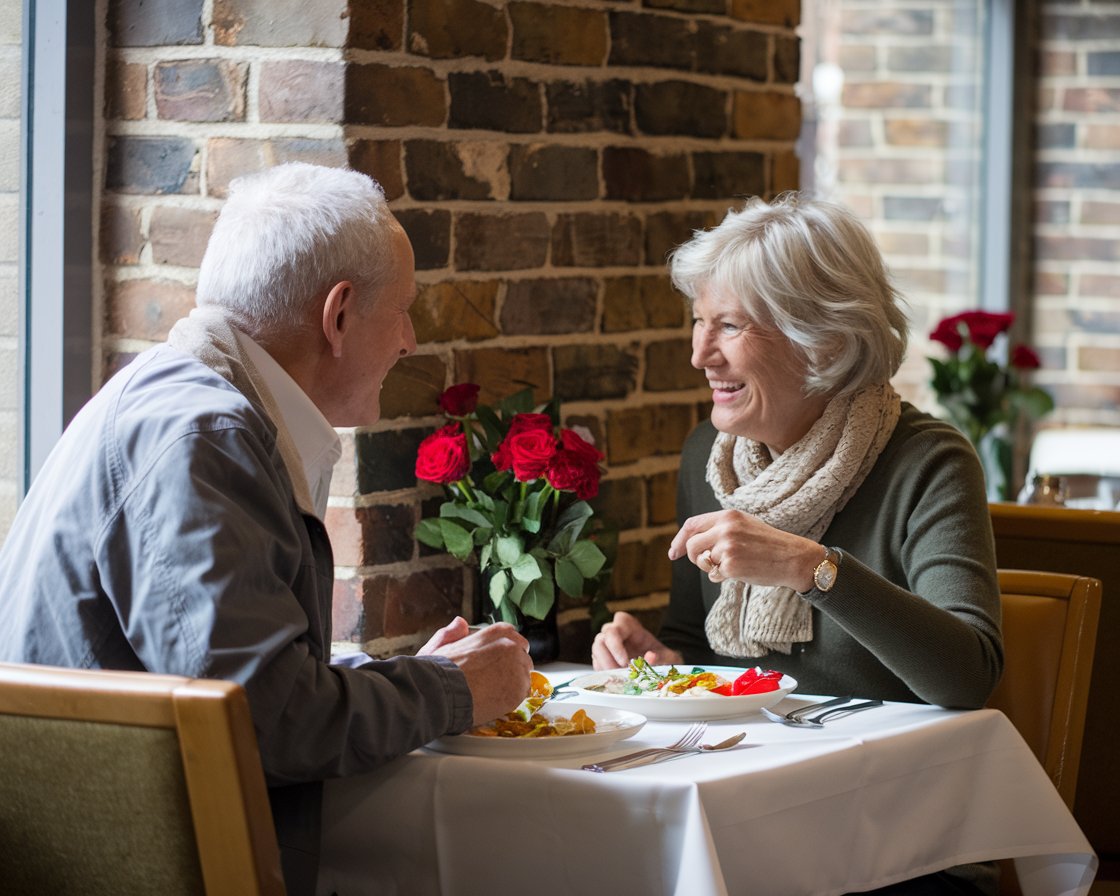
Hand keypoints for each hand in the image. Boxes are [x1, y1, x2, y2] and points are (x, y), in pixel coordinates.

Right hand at [424, 619, 532, 725]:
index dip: (504, 651)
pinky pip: (523, 694)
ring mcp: (518, 667)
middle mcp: (512, 646)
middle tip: (494, 679)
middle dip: (511, 666)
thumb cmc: (439, 671)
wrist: (442, 693)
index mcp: (496, 632)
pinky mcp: (519, 689)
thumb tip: (460, 623)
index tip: (496, 661)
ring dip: (512, 683)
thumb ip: (452, 632)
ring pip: (524, 676)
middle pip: (522, 656)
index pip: (513, 638)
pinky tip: (495, 700)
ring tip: (492, 692)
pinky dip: (512, 698)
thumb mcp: (440, 645)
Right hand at [591, 611, 682, 670]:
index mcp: (629, 625)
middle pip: (601, 640)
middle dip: (608, 660)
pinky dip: (604, 672)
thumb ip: (662, 657)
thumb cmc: (663, 656)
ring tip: (619, 678)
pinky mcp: (604, 657)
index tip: (625, 662)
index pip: (614, 629)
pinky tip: (616, 679)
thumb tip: (650, 657)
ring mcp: (608, 644)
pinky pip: (596, 663)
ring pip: (596, 651)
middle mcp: (615, 631)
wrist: (661, 664)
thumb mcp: (669, 657)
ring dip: (605, 667)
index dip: (616, 646)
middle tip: (620, 674)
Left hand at [668, 510, 821, 592]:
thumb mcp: (744, 525)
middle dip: (695, 558)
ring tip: (734, 564)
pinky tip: (741, 572)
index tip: (674, 553)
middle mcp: (726, 528)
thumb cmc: (768, 544)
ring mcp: (728, 547)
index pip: (692, 525)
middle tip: (708, 564)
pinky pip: (714, 575)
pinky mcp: (731, 565)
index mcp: (728, 515)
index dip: (680, 540)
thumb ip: (719, 528)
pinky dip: (723, 578)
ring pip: (704, 562)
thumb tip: (690, 543)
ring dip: (713, 568)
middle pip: (693, 545)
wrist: (794, 557)